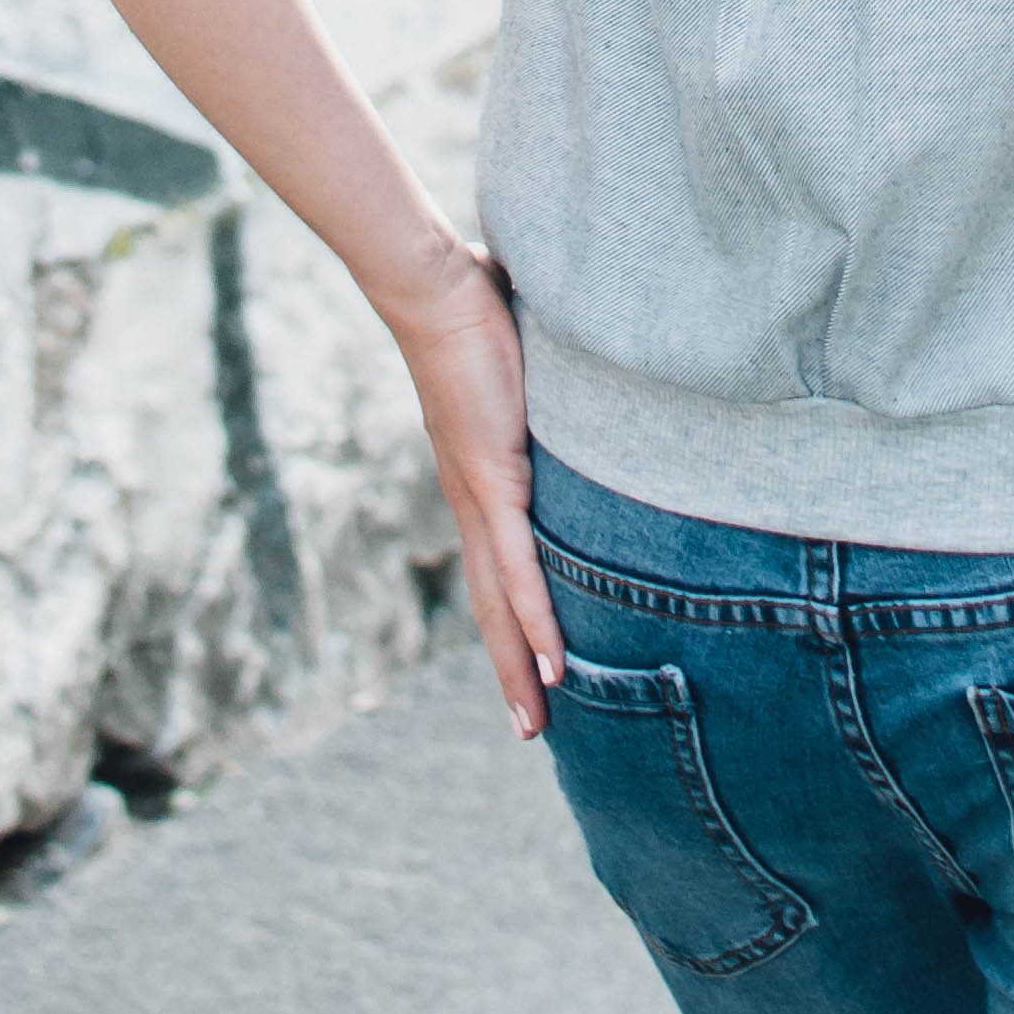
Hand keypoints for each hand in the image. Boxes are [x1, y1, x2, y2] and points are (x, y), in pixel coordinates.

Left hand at [395, 243, 566, 737]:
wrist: (435, 287)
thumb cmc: (475, 309)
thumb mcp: (526, 363)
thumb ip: (547, 376)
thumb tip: (578, 357)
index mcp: (477, 480)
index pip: (496, 567)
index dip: (512, 622)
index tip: (534, 670)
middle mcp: (471, 501)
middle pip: (491, 604)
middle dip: (511, 668)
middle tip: (531, 727)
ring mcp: (478, 494)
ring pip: (500, 600)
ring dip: (519, 664)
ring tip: (538, 719)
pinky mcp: (490, 477)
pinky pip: (518, 564)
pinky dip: (534, 616)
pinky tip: (553, 659)